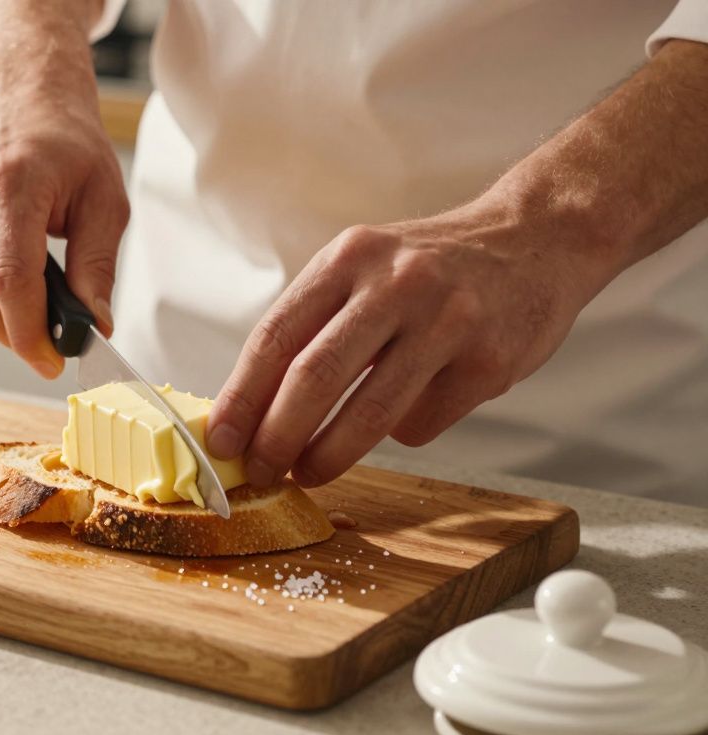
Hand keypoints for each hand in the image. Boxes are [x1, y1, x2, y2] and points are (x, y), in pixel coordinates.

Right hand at [0, 53, 127, 378]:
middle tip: (50, 345)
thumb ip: (98, 267)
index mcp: (12, 182)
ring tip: (36, 302)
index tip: (52, 361)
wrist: (19, 96)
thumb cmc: (66, 145)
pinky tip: (5, 273)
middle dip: (16, 336)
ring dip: (0, 317)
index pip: (11, 279)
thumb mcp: (105, 199)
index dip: (30, 332)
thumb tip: (93, 327)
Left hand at [206, 201, 617, 488]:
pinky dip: (399, 434)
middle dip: (276, 437)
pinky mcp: (489, 361)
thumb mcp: (364, 267)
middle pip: (315, 376)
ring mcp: (448, 321)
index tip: (220, 440)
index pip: (276, 335)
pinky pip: (423, 422)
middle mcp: (396, 283)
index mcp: (350, 257)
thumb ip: (313, 323)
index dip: (241, 396)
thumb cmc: (431, 267)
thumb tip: (250, 406)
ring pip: (370, 412)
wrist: (535, 239)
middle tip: (259, 470)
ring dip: (328, 456)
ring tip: (307, 473)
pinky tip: (402, 416)